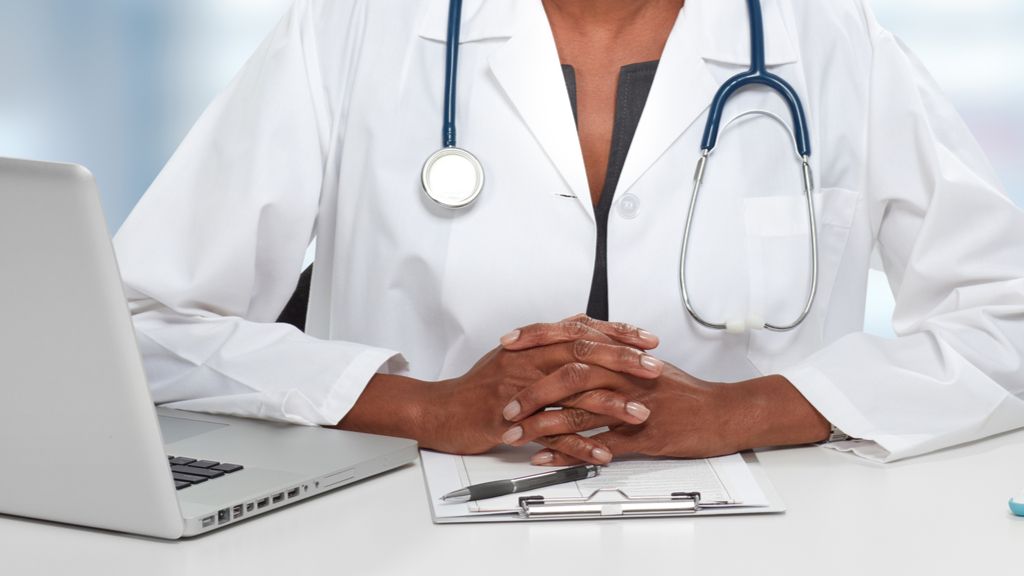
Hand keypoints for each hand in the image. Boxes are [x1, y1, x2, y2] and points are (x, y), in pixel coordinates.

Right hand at [338, 315, 663, 462]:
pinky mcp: (514, 424)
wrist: (441, 411)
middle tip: (654, 370)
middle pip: (583, 356)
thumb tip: (580, 328)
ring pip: (573, 396)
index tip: (647, 339)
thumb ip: (547, 343)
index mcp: (532, 345)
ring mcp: (522, 393)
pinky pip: (553, 435)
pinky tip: (604, 453)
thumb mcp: (514, 355)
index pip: (582, 331)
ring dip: (611, 406)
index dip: (617, 334)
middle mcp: (528, 363)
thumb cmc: (479, 386)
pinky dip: (581, 445)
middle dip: (623, 362)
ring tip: (640, 414)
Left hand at [504, 359, 830, 465]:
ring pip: (580, 411)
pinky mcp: (642, 434)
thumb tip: (580, 344)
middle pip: (570, 374)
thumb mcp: (644, 363)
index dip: (536, 338)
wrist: (722, 412)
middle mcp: (625, 374)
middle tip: (506, 402)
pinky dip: (569, 451)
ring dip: (544, 423)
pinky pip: (600, 443)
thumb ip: (612, 353)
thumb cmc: (683, 391)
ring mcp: (633, 404)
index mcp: (622, 354)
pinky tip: (545, 456)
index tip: (508, 343)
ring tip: (515, 433)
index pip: (572, 337)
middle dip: (533, 389)